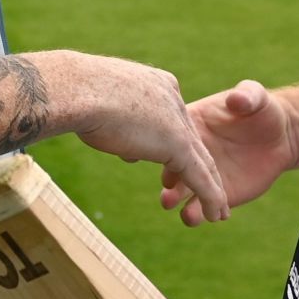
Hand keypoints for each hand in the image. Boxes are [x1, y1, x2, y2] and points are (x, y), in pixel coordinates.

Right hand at [45, 52, 230, 222]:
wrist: (79, 89)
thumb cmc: (79, 94)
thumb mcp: (102, 106)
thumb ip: (121, 125)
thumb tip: (129, 150)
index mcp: (158, 84)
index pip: (172, 120)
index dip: (174, 143)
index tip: (175, 164)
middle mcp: (173, 99)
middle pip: (193, 141)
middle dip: (202, 166)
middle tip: (211, 188)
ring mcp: (177, 121)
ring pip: (203, 161)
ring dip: (213, 188)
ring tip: (220, 210)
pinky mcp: (177, 144)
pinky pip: (200, 176)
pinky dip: (211, 197)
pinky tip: (218, 214)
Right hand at [163, 79, 298, 225]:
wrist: (281, 137)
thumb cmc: (263, 109)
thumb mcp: (256, 97)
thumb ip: (247, 95)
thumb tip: (236, 100)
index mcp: (194, 124)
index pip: (176, 132)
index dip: (169, 140)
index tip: (164, 149)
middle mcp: (191, 151)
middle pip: (174, 163)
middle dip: (167, 175)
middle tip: (164, 185)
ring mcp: (201, 175)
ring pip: (182, 189)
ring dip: (173, 197)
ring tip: (170, 203)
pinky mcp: (215, 194)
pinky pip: (201, 207)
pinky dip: (195, 213)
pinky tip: (196, 217)